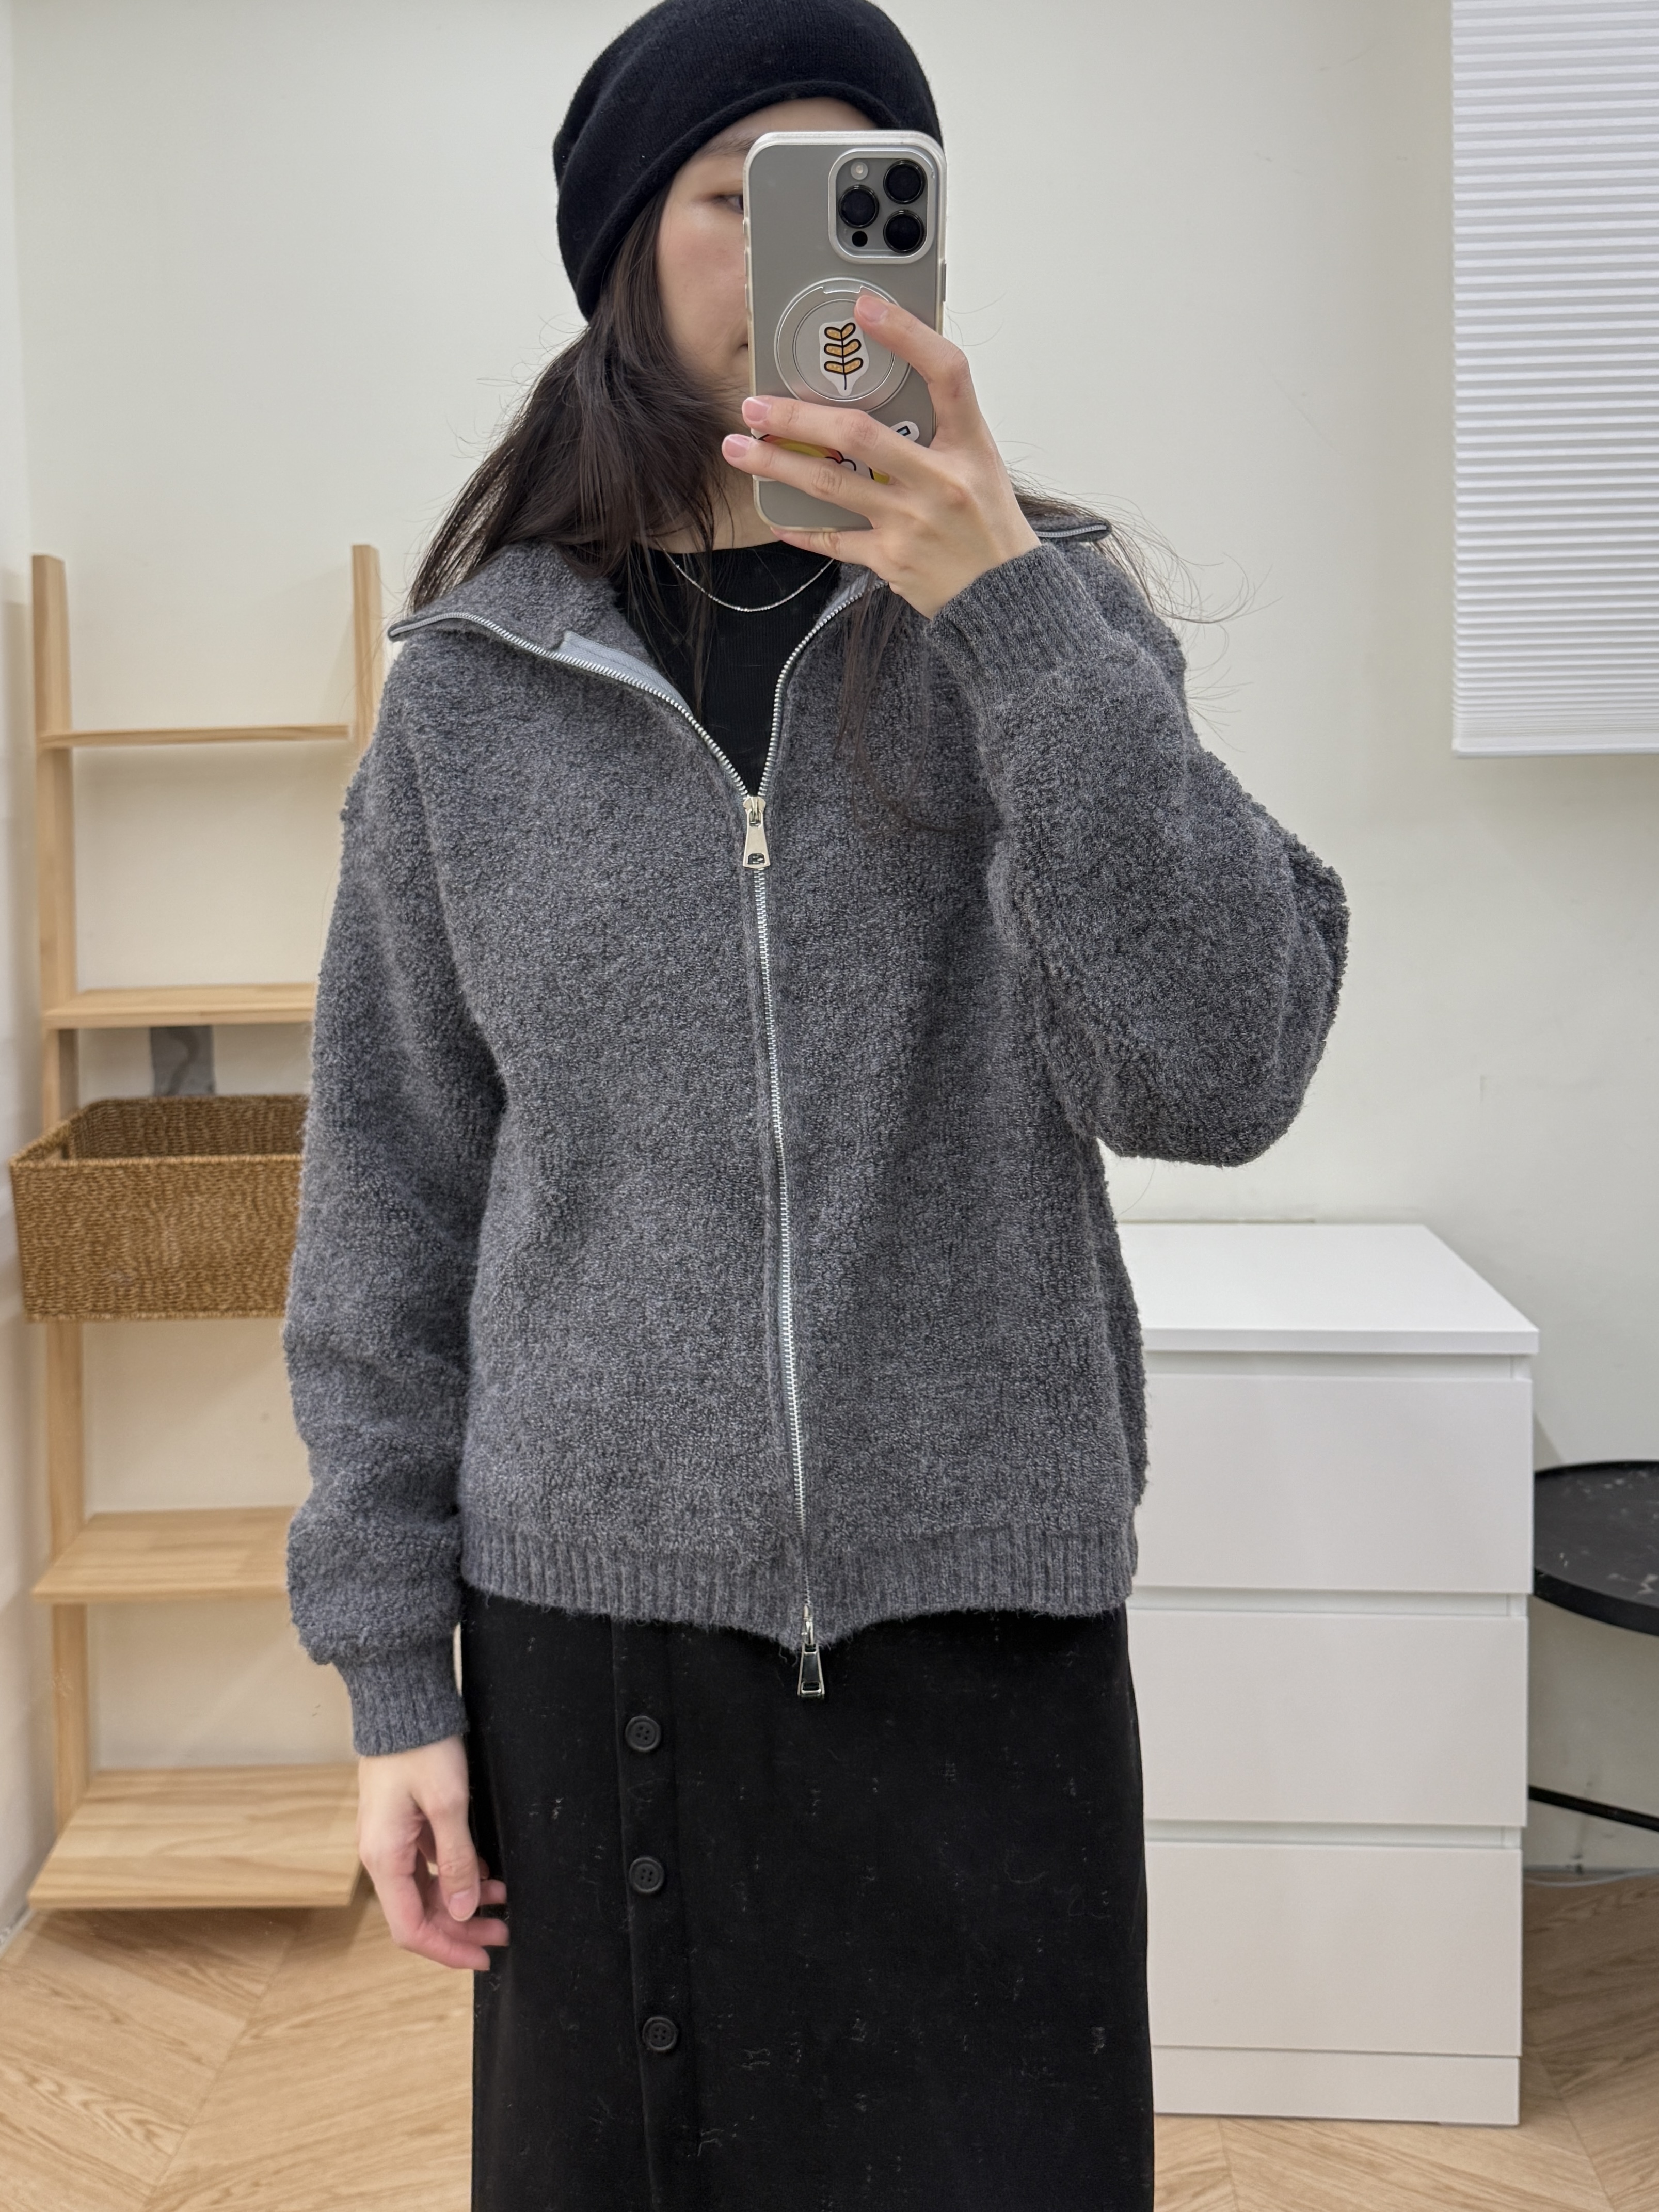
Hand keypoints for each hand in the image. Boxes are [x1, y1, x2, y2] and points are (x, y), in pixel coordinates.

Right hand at [356, 1734, 508, 1971]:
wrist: (403, 1702)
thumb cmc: (422, 1746)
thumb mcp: (448, 1805)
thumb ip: (455, 1861)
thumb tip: (461, 1911)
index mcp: (384, 1858)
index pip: (410, 1928)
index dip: (446, 1950)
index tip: (481, 1958)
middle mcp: (381, 1855)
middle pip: (420, 1913)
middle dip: (461, 1928)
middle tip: (502, 1932)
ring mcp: (390, 1839)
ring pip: (425, 1890)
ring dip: (461, 1900)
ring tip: (502, 1900)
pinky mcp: (402, 1824)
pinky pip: (427, 1865)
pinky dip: (455, 1874)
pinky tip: (483, 1872)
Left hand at [721, 293, 1039, 619]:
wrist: (1004, 596)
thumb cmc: (989, 524)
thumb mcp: (981, 463)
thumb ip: (940, 428)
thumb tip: (885, 391)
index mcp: (970, 445)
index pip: (947, 373)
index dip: (908, 335)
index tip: (866, 307)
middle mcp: (940, 481)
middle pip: (859, 433)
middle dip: (798, 415)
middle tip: (756, 404)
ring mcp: (912, 522)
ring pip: (831, 484)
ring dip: (778, 464)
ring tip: (740, 448)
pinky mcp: (892, 560)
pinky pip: (833, 540)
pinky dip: (800, 529)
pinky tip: (775, 515)